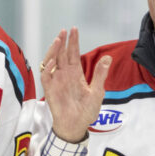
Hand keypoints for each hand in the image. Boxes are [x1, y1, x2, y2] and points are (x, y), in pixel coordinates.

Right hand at [40, 27, 110, 142]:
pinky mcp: (50, 90)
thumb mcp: (97, 91)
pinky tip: (54, 62)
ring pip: (51, 61)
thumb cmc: (86, 111)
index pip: (73, 53)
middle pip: (61, 54)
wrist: (76, 126)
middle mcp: (64, 75)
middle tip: (64, 30)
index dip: (73, 42)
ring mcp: (56, 81)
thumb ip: (100, 74)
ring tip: (58, 40)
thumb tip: (108, 58)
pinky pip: (46, 76)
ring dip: (53, 51)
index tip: (74, 29)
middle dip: (62, 42)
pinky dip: (48, 68)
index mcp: (75, 74)